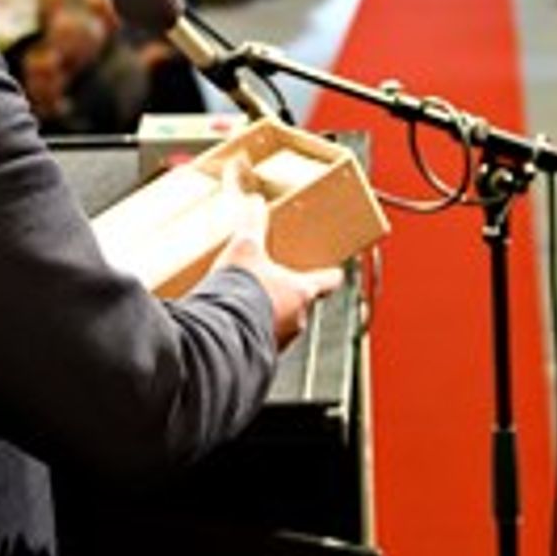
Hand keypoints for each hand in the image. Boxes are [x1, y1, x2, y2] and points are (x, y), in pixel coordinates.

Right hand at [212, 190, 341, 348]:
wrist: (220, 334)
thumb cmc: (241, 290)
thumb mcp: (244, 248)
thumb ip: (251, 222)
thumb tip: (252, 197)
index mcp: (301, 292)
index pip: (327, 282)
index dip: (330, 275)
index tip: (336, 271)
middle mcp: (298, 320)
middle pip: (301, 305)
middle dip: (287, 296)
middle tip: (271, 285)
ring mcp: (280, 342)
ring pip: (280, 326)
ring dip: (267, 317)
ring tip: (245, 306)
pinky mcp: (259, 358)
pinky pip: (259, 344)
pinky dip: (249, 335)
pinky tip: (231, 327)